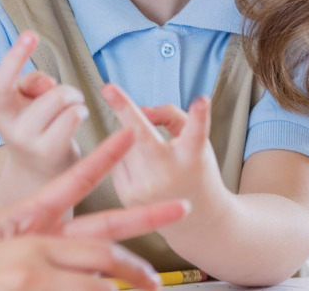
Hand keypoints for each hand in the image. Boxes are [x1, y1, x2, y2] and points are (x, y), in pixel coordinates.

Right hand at [0, 28, 87, 185]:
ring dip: (71, 94)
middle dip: (16, 56)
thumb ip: (32, 83)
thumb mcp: (26, 100)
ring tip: (72, 102)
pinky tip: (78, 116)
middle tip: (32, 34)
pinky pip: (71, 115)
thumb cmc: (36, 124)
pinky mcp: (46, 151)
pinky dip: (80, 110)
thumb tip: (46, 84)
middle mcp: (1, 119)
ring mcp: (22, 137)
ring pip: (54, 95)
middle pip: (1, 84)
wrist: (42, 175)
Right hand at [0, 128, 189, 290]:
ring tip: (152, 288)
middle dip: (145, 231)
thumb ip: (29, 242)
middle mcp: (34, 240)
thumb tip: (58, 253)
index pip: (72, 178)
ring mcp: (33, 269)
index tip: (128, 136)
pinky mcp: (28, 286)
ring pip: (101, 275)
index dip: (104, 155)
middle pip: (105, 239)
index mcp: (24, 219)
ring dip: (127, 282)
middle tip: (177, 222)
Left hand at [102, 84, 226, 217]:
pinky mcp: (128, 196)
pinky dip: (125, 154)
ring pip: (125, 143)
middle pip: (144, 138)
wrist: (198, 220)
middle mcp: (168, 175)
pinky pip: (117, 159)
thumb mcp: (196, 141)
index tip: (201, 100)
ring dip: (131, 137)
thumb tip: (138, 109)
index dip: (199, 117)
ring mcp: (145, 188)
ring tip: (149, 152)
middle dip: (124, 110)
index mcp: (192, 158)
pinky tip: (141, 167)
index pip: (196, 134)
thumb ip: (170, 115)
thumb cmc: (195, 168)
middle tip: (107, 87)